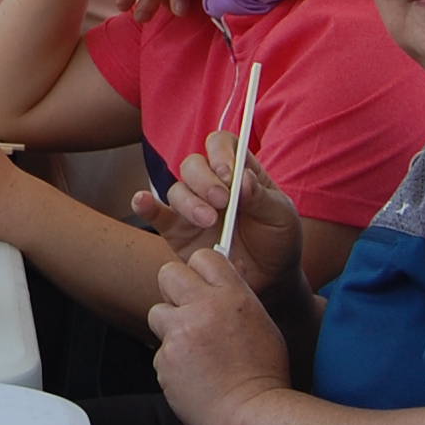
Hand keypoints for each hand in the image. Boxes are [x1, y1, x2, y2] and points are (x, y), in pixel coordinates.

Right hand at [147, 134, 304, 295]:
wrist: (269, 280)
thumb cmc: (277, 241)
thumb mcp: (281, 217)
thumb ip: (263, 197)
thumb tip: (242, 179)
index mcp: (238, 172)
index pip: (221, 144)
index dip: (221, 153)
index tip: (230, 174)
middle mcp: (211, 184)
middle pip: (193, 165)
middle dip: (205, 180)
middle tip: (222, 202)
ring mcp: (192, 207)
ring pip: (176, 189)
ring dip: (189, 202)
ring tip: (208, 222)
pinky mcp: (176, 230)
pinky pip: (156, 213)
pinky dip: (145, 205)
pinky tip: (143, 201)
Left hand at [147, 248, 294, 424]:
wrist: (250, 417)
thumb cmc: (264, 376)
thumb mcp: (262, 324)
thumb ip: (235, 300)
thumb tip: (217, 286)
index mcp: (232, 296)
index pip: (203, 256)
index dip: (200, 270)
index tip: (202, 284)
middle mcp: (202, 308)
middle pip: (167, 273)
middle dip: (174, 290)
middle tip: (187, 311)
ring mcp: (180, 333)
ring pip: (158, 312)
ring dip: (171, 327)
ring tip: (194, 350)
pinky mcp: (164, 359)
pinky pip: (160, 350)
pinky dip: (172, 360)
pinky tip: (193, 373)